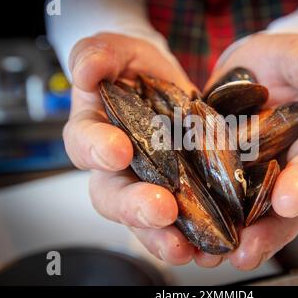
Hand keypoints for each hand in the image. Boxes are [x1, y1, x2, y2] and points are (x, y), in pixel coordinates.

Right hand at [64, 33, 205, 265]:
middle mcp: (117, 168)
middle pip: (114, 197)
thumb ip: (97, 55)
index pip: (84, 145)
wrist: (162, 82)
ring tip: (186, 247)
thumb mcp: (115, 51)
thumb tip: (86, 72)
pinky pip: (184, 221)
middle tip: (160, 210)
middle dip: (135, 207)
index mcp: (94, 133)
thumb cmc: (132, 68)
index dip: (97, 150)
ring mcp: (149, 184)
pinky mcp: (182, 193)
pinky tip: (213, 242)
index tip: (118, 151)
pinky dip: (197, 235)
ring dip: (165, 236)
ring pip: (147, 220)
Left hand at [205, 33, 297, 269]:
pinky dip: (204, 226)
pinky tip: (186, 239)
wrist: (241, 73)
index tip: (289, 201)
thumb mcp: (291, 56)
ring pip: (249, 221)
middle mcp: (283, 172)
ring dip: (231, 241)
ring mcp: (252, 182)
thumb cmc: (273, 64)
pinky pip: (216, 210)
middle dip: (266, 234)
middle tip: (246, 251)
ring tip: (211, 256)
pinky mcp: (220, 182)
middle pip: (283, 212)